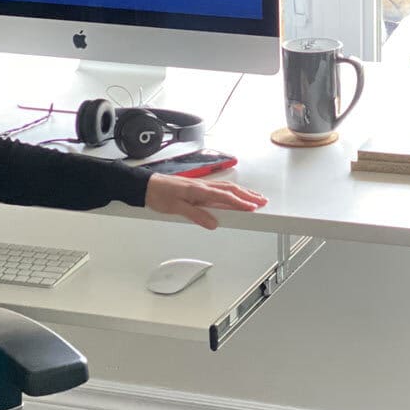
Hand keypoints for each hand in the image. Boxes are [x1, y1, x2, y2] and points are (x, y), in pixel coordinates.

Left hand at [145, 172, 266, 229]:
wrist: (146, 186)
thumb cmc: (159, 195)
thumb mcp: (176, 208)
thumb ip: (196, 215)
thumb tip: (213, 223)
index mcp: (199, 190)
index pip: (225, 197)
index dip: (241, 203)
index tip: (254, 208)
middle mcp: (203, 186)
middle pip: (231, 190)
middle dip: (248, 196)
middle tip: (263, 202)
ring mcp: (201, 186)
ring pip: (227, 188)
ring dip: (242, 192)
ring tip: (255, 198)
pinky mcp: (197, 187)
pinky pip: (219, 188)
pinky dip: (231, 191)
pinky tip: (234, 194)